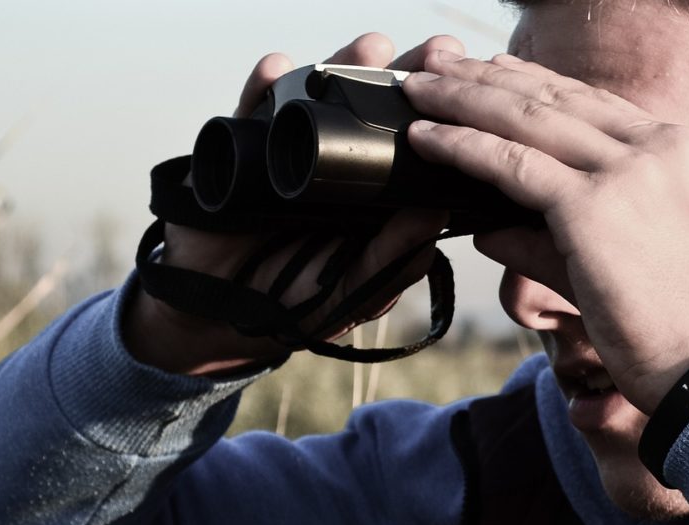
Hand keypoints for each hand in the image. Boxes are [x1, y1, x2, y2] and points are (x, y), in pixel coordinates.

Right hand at [125, 34, 463, 375]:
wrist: (218, 314)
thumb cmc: (292, 299)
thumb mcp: (352, 288)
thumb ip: (391, 258)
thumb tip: (436, 216)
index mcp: (370, 192)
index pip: (408, 142)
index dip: (437, 114)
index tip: (470, 86)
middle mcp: (332, 163)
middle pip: (370, 108)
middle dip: (402, 76)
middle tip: (435, 51)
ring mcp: (286, 153)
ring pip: (318, 99)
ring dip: (342, 65)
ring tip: (372, 47)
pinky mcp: (238, 154)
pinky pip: (249, 114)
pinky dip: (261, 88)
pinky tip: (278, 67)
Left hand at [402, 53, 688, 411]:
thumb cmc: (688, 332)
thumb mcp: (629, 263)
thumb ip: (556, 241)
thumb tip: (490, 228)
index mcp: (680, 151)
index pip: (591, 104)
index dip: (532, 84)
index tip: (488, 71)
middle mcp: (659, 147)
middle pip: (555, 98)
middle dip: (487, 76)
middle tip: (437, 61)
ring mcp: (629, 172)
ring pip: (527, 119)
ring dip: (463, 99)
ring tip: (418, 86)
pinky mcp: (594, 207)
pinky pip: (512, 164)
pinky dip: (462, 146)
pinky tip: (425, 137)